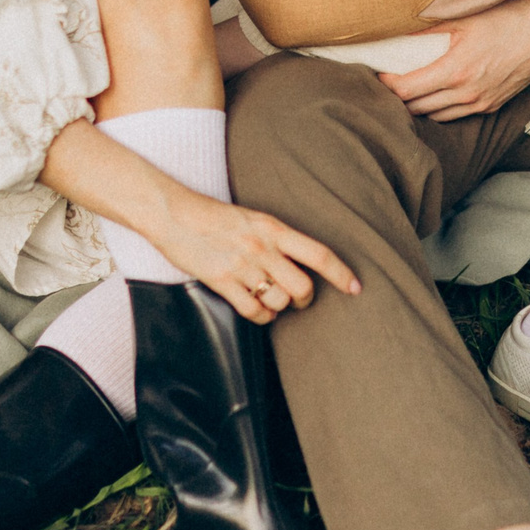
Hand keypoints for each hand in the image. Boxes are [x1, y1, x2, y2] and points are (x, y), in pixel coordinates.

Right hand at [147, 186, 360, 324]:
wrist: (173, 213)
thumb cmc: (213, 216)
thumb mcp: (252, 218)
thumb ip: (275, 237)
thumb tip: (298, 261)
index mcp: (273, 228)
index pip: (319, 254)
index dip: (342, 274)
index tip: (356, 288)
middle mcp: (262, 247)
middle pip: (302, 287)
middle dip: (304, 301)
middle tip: (298, 301)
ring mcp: (242, 265)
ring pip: (278, 302)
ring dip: (278, 308)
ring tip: (269, 301)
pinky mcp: (222, 281)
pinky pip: (253, 311)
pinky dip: (259, 316)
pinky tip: (255, 309)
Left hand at [379, 0, 529, 122]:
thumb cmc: (506, 18)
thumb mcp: (463, 19)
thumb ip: (428, 30)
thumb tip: (397, 33)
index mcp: (456, 70)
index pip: (406, 90)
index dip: (386, 85)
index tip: (377, 73)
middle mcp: (467, 93)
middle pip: (416, 108)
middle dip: (397, 99)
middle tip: (387, 83)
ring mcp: (480, 103)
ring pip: (435, 116)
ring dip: (418, 107)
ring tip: (407, 90)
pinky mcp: (491, 106)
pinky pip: (455, 115)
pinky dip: (440, 109)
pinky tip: (434, 95)